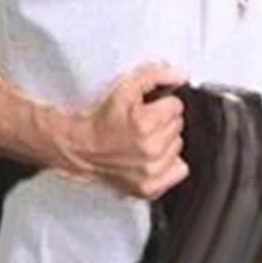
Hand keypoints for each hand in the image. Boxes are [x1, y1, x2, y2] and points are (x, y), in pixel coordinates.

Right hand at [71, 62, 189, 200]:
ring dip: (165, 142)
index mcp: (144, 124)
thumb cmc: (100, 121)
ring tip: (144, 140)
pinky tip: (151, 158)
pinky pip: (179, 171)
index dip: (161, 104)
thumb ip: (156, 76)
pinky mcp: (150, 187)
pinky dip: (169, 164)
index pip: (176, 106)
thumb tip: (181, 75)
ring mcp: (150, 171)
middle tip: (142, 124)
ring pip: (178, 146)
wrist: (80, 148)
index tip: (147, 110)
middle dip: (163, 122)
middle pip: (178, 125)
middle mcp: (150, 150)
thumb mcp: (125, 88)